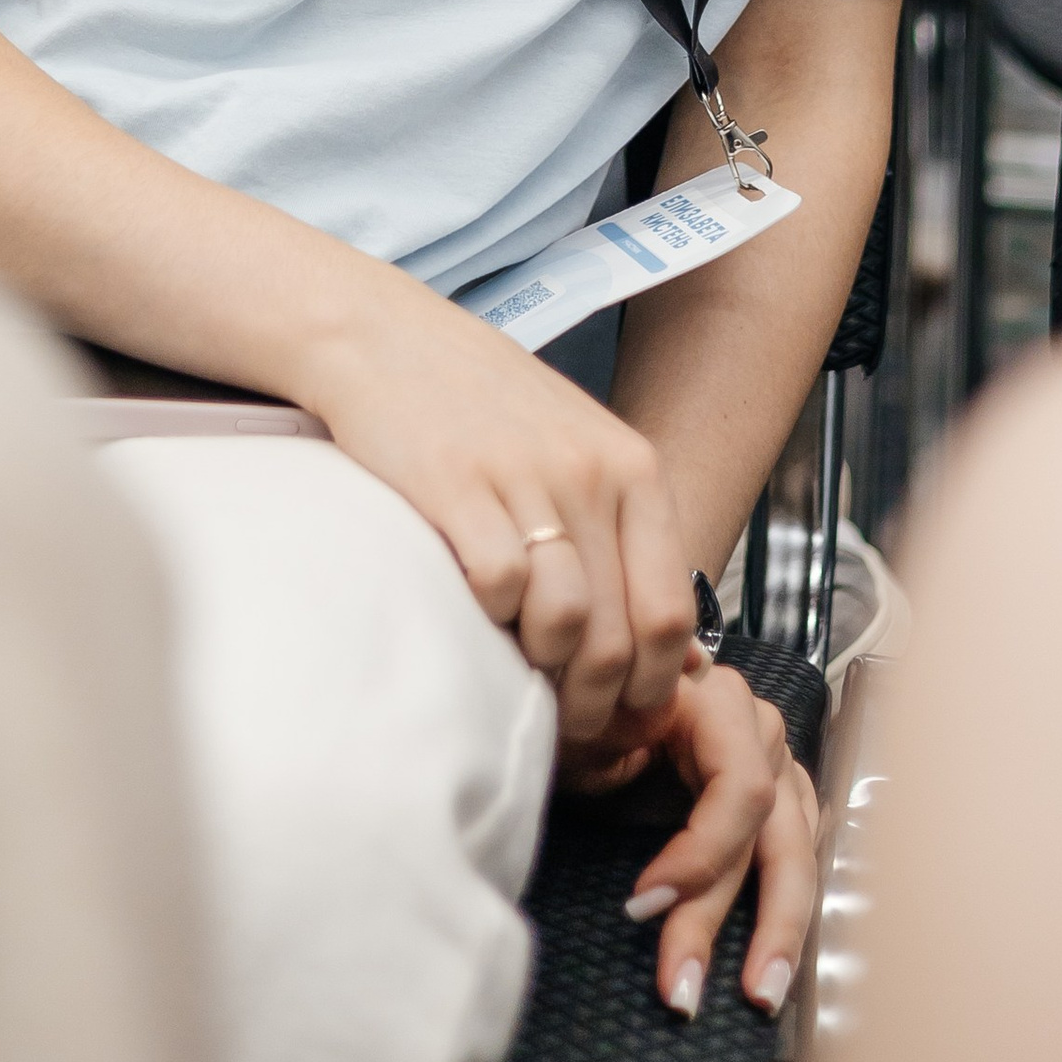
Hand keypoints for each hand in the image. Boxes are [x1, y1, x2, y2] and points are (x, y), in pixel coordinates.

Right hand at [301, 280, 697, 742]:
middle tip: (564, 723)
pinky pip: (497, 586)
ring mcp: (525, 478)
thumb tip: (659, 647)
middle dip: (594, 703)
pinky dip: (488, 619)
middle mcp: (590, 473)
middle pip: (621, 635)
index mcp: (633, 468)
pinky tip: (473, 611)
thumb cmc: (484, 407)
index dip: (652, 686)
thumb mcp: (578, 449)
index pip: (672, 613)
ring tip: (520, 674)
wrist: (389, 338)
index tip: (622, 714)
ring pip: (566, 623)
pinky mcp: (456, 486)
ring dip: (542, 672)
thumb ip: (618, 530)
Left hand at [569, 653, 818, 1022]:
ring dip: (780, 930)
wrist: (606, 672)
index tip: (641, 905)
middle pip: (777, 836)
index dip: (701, 855)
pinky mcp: (780, 793)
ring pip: (795, 854)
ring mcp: (777, 762)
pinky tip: (774, 955)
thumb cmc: (593, 700)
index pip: (742, 789)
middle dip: (751, 923)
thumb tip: (623, 848)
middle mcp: (761, 731)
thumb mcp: (590, 720)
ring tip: (760, 995)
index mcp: (717, 702)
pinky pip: (797, 853)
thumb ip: (605, 759)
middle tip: (696, 989)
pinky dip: (785, 908)